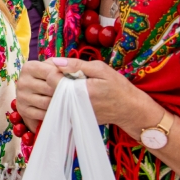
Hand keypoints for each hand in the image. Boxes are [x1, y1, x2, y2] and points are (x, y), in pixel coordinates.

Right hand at [15, 59, 63, 129]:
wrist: (41, 94)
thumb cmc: (54, 77)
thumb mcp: (59, 67)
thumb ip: (66, 64)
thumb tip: (65, 65)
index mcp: (30, 67)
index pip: (51, 74)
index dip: (64, 80)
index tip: (72, 83)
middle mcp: (22, 81)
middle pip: (50, 90)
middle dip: (62, 93)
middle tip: (70, 94)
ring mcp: (21, 97)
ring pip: (47, 103)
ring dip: (58, 104)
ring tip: (63, 101)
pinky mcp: (23, 111)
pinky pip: (42, 115)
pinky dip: (52, 114)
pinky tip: (55, 110)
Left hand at [21, 57, 162, 136]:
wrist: (129, 109)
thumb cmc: (118, 87)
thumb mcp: (100, 69)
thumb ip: (77, 65)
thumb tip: (56, 61)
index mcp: (78, 90)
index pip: (52, 78)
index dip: (52, 69)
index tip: (58, 65)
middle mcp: (72, 104)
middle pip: (50, 89)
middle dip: (52, 79)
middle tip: (62, 71)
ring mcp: (73, 113)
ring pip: (53, 99)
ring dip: (56, 89)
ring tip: (67, 81)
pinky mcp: (74, 118)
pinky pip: (61, 107)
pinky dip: (61, 99)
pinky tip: (71, 92)